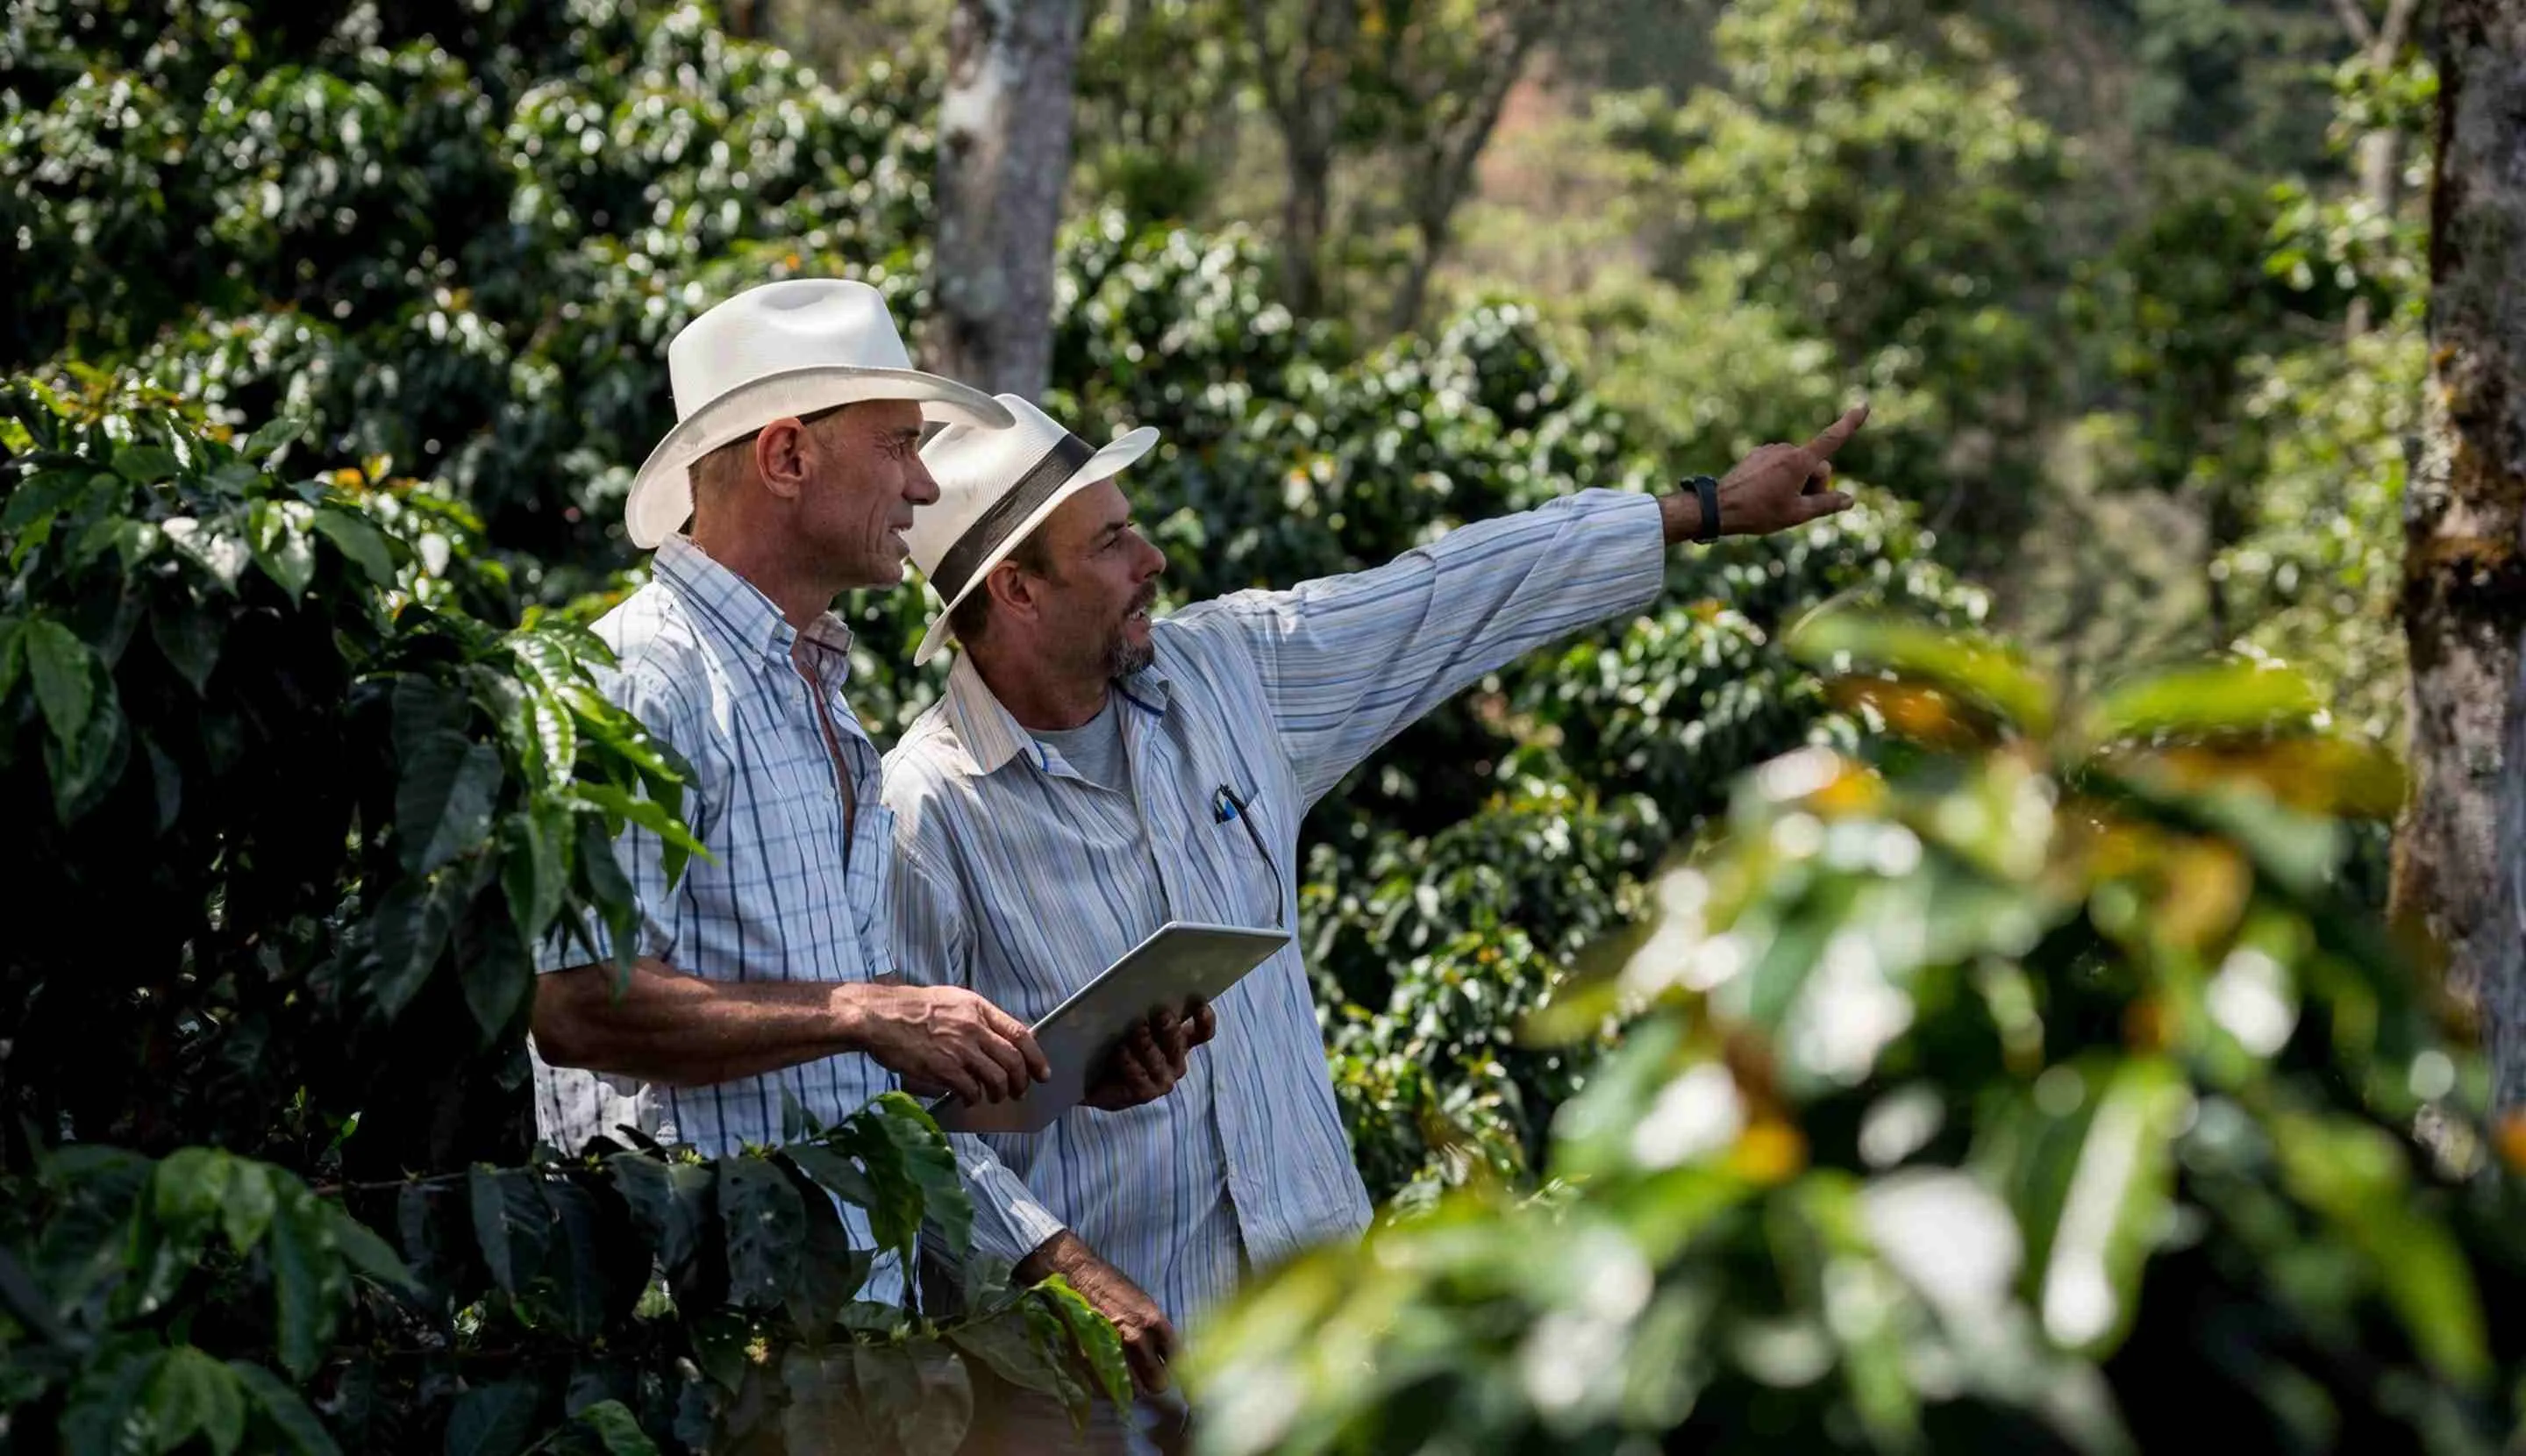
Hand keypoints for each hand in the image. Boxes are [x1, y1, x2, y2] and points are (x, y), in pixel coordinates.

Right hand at [841, 983, 1049, 1104]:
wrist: (881, 1016)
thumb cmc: (914, 1008)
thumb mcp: (953, 1000)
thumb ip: (978, 1018)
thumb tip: (1001, 1040)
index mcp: (978, 1008)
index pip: (1020, 1033)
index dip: (1036, 1056)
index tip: (1043, 1072)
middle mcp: (973, 1028)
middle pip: (1012, 1060)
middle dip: (1021, 1081)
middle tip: (1019, 1091)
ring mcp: (959, 1049)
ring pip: (995, 1078)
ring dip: (999, 1093)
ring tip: (994, 1097)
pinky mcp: (942, 1068)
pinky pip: (970, 1089)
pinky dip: (974, 1098)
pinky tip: (969, 1099)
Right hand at [1020, 1231, 1177, 1395]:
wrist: (1074, 1275)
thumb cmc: (1109, 1285)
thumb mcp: (1141, 1302)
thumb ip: (1154, 1329)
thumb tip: (1162, 1353)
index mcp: (1152, 1320)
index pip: (1175, 1356)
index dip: (1171, 1363)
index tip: (1165, 1365)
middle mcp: (1136, 1339)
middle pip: (1157, 1381)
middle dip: (1154, 1381)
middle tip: (1148, 1377)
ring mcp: (1112, 1351)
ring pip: (1133, 1391)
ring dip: (1132, 1387)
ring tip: (1127, 1377)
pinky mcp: (1089, 1359)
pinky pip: (1108, 1388)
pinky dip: (1109, 1386)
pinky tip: (1108, 1373)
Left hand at [1080, 1000, 1217, 1111]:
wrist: (1093, 1078)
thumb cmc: (1114, 1043)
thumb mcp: (1131, 1021)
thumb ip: (1144, 1008)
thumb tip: (1146, 985)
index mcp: (1179, 1041)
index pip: (1202, 1032)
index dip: (1205, 1019)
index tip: (1199, 1003)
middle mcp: (1175, 1061)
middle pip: (1179, 1043)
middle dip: (1171, 1028)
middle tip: (1161, 1013)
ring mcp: (1162, 1080)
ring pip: (1161, 1061)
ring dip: (1149, 1044)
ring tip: (1137, 1029)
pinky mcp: (1144, 1094)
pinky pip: (1141, 1077)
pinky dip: (1131, 1063)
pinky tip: (1121, 1051)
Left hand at [1665, 402, 1868, 541]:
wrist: (1718, 507)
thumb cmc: (1758, 513)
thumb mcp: (1797, 514)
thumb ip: (1827, 504)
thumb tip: (1850, 500)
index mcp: (1799, 461)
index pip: (1831, 439)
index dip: (1850, 423)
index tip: (1864, 406)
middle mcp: (1786, 449)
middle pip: (1817, 466)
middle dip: (1814, 485)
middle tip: (1795, 505)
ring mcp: (1770, 450)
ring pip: (1798, 466)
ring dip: (1797, 482)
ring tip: (1775, 500)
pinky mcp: (1758, 454)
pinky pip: (1781, 464)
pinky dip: (1781, 477)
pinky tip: (1764, 492)